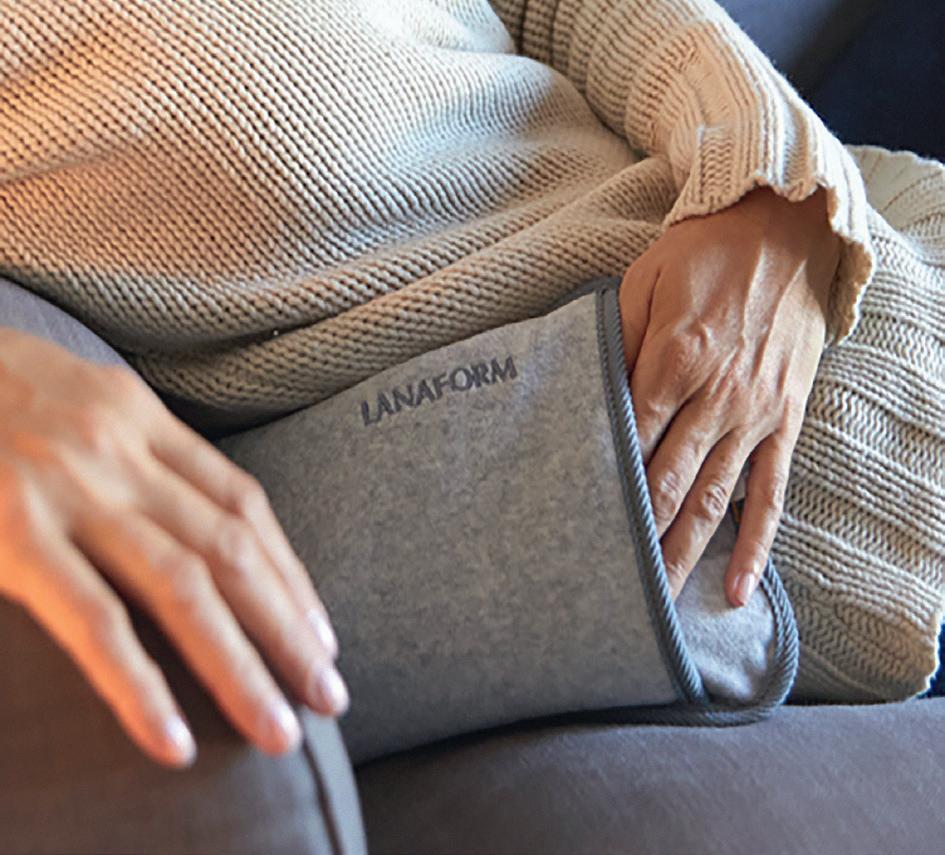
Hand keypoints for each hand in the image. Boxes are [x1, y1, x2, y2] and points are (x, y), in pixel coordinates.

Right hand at [0, 329, 347, 767]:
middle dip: (290, 629)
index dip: (290, 574)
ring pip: (184, 587)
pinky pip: (93, 619)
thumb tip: (189, 520)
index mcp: (140, 417)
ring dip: (241, 665)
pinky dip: (139, 684)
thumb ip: (133, 452)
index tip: (320, 632)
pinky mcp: (11, 531)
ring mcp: (69, 491)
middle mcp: (119, 451)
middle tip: (329, 696)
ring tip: (280, 729)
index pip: (244, 503)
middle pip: (232, 550)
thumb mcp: (75, 400)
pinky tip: (173, 739)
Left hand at [618, 186, 840, 606]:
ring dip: (683, 553)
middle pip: (666, 485)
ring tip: (655, 601)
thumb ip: (613, 343)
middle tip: (605, 585)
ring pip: (713, 501)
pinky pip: (770, 494)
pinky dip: (755, 544)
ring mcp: (756, 416)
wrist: (786, 228)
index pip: (629, 443)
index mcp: (674, 362)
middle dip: (635, 537)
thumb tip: (585, 394)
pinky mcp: (784, 422)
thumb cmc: (704, 253)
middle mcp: (718, 398)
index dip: (602, 488)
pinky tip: (735, 588)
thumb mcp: (643, 284)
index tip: (576, 528)